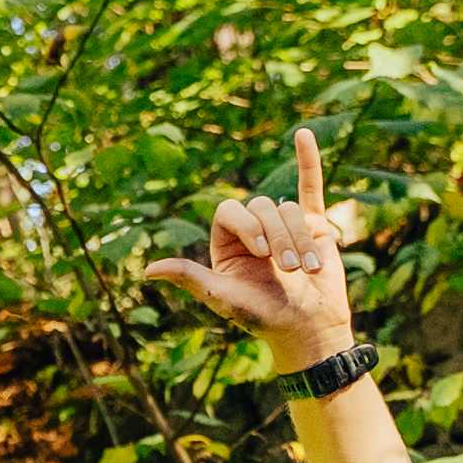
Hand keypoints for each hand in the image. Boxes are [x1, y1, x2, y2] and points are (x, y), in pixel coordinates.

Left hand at [143, 125, 357, 371]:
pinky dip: (308, 161)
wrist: (307, 328)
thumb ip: (189, 277)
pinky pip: (310, 188)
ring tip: (306, 270)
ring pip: (288, 209)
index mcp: (226, 243)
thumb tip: (148, 271)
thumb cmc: (261, 315)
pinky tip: (302, 134)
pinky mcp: (314, 226)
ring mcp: (284, 226)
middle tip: (289, 270)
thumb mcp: (222, 296)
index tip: (261, 253)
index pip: (229, 211)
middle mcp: (254, 231)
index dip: (246, 225)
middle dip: (278, 237)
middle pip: (262, 207)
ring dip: (299, 238)